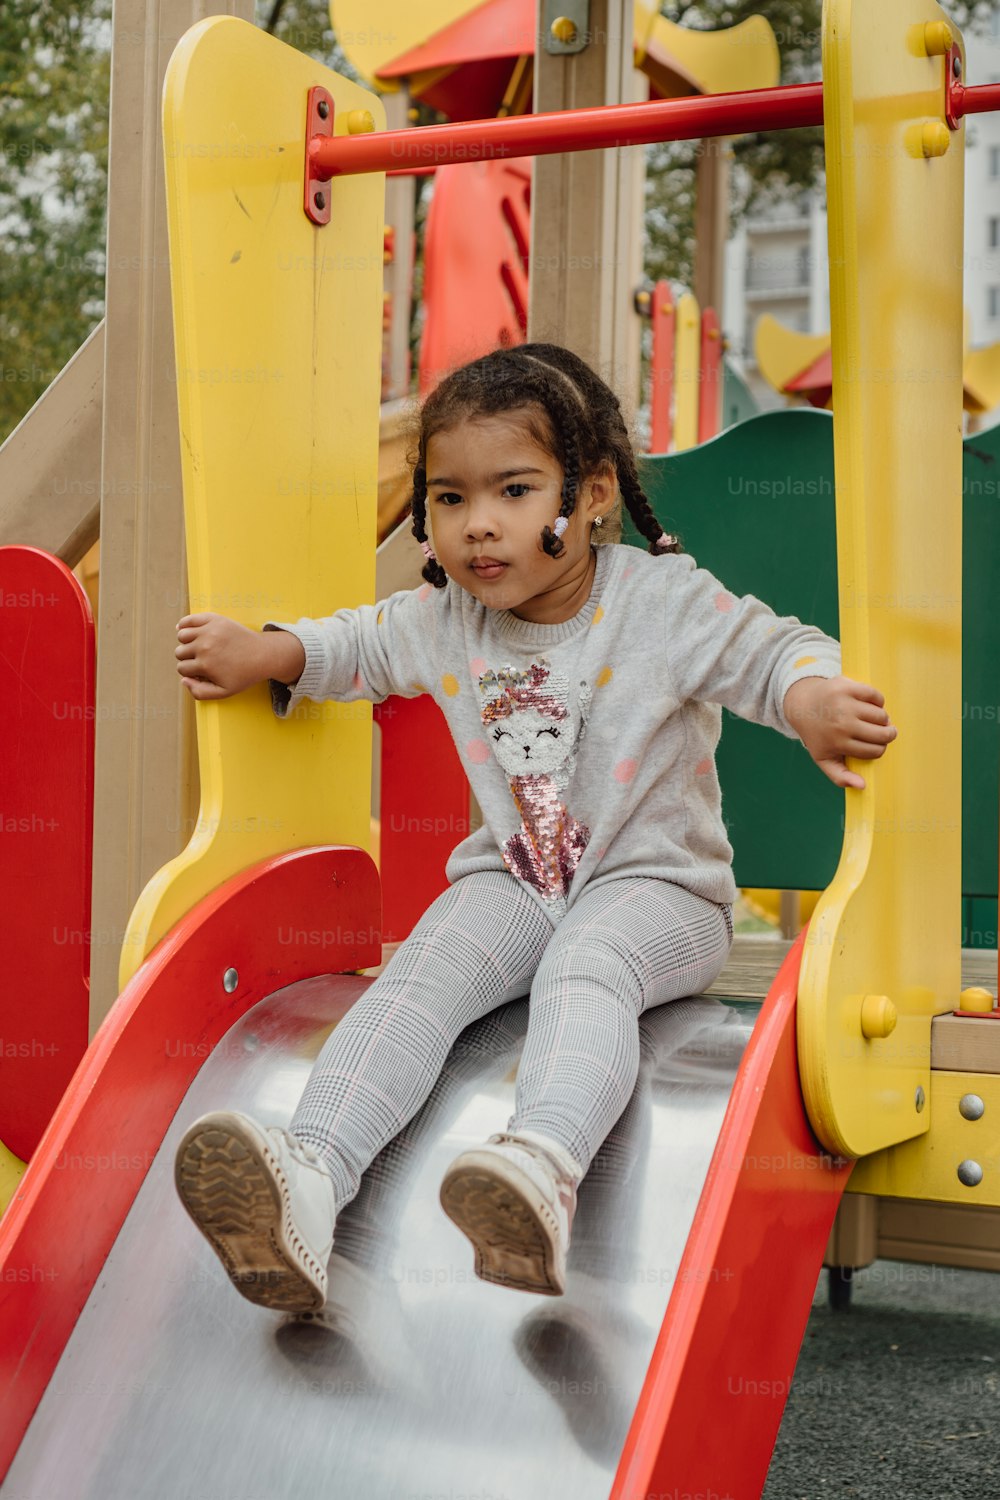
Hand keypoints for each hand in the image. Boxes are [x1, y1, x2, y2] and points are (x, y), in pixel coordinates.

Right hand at [175, 613, 274, 700]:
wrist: (263, 655)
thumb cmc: (244, 675)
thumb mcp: (224, 692)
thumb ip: (200, 692)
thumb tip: (183, 680)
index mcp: (205, 665)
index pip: (182, 668)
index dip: (190, 672)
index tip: (199, 671)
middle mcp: (204, 647)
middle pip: (179, 652)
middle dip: (187, 658)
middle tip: (200, 659)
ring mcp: (208, 631)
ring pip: (182, 636)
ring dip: (186, 642)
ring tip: (197, 646)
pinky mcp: (214, 619)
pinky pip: (189, 620)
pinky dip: (184, 624)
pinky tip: (189, 631)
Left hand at [783, 675, 897, 789]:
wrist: (802, 706)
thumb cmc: (818, 735)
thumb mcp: (824, 759)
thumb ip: (841, 776)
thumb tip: (862, 786)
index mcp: (838, 743)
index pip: (875, 751)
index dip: (879, 749)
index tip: (876, 745)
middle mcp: (841, 724)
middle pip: (883, 733)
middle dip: (888, 734)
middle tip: (885, 731)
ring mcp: (844, 704)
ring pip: (882, 715)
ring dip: (882, 718)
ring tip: (874, 719)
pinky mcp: (846, 686)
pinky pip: (876, 696)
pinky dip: (878, 701)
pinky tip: (870, 705)